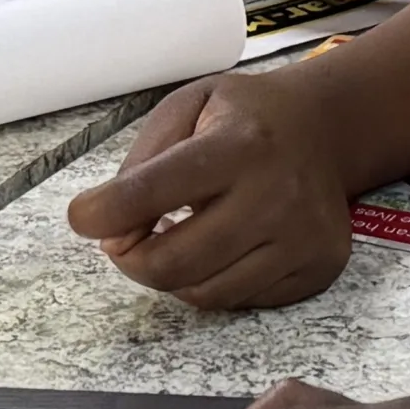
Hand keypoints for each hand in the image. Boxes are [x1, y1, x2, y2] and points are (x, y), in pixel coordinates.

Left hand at [69, 66, 358, 309]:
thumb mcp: (188, 107)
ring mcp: (303, 238)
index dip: (102, 213)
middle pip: (173, 263)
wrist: (325, 128)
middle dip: (131, 258)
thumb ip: (142, 163)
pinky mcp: (318, 267)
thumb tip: (112, 233)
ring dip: (170, 275)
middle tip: (124, 241)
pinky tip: (215, 248)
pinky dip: (211, 282)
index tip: (84, 217)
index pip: (151, 192)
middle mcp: (277, 195)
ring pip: (203, 293)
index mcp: (240, 144)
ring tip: (172, 239)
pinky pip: (240, 301)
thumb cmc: (246, 116)